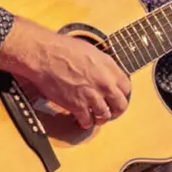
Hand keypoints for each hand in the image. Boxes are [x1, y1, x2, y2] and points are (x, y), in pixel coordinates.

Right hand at [0, 18, 131, 129]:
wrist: (46, 55)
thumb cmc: (64, 48)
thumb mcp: (92, 51)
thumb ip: (102, 65)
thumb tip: (106, 72)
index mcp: (109, 67)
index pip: (126, 87)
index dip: (121, 93)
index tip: (116, 95)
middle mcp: (104, 83)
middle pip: (120, 104)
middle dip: (116, 109)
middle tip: (111, 110)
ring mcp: (92, 96)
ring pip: (105, 115)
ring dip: (101, 118)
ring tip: (97, 117)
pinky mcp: (77, 106)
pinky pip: (87, 121)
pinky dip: (85, 122)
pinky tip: (82, 119)